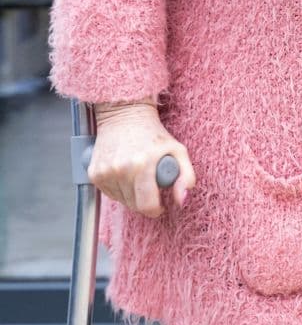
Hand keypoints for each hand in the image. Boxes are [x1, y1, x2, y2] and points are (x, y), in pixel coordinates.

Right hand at [90, 99, 195, 217]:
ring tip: (138, 176)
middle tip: (150, 186)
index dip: (156, 210)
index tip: (160, 205)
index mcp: (143, 164)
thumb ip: (185, 176)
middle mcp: (121, 170)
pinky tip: (124, 174)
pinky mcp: (93, 173)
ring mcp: (105, 172)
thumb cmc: (154, 133)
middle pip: (133, 205)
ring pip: (121, 200)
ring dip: (131, 195)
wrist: (125, 115)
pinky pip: (109, 193)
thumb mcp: (177, 149)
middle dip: (144, 202)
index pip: (146, 205)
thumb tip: (181, 200)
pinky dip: (118, 189)